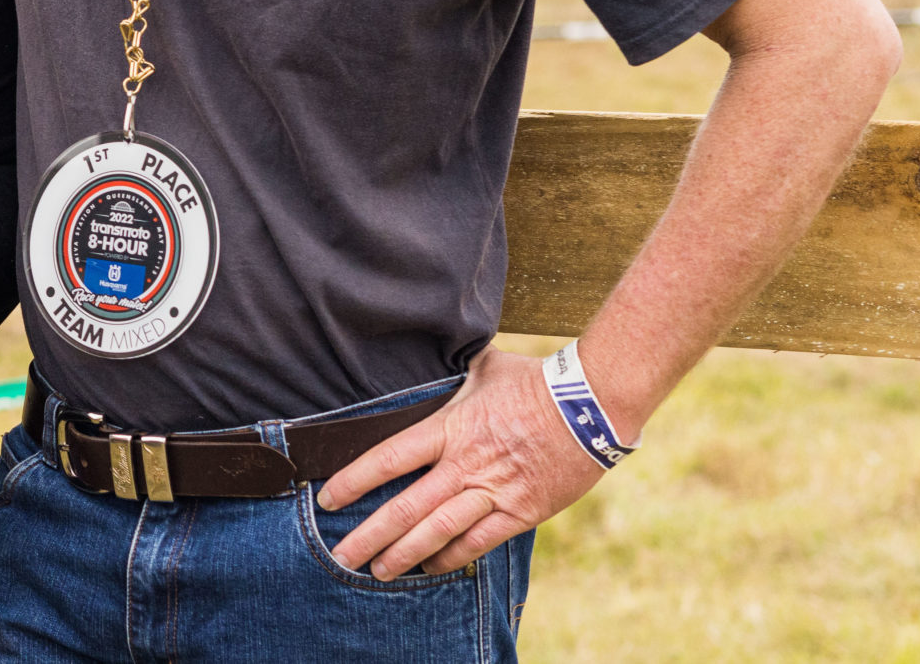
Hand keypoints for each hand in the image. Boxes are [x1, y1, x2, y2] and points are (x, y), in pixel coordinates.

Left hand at [319, 346, 609, 577]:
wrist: (592, 404)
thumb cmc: (537, 381)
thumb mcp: (485, 368)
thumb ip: (455, 373)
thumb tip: (434, 348)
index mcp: (449, 428)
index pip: (389, 458)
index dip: (355, 480)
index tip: (328, 498)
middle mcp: (464, 464)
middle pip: (406, 506)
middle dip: (370, 533)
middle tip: (341, 554)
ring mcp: (493, 490)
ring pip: (438, 530)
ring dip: (404, 553)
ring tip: (378, 570)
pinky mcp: (522, 511)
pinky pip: (479, 541)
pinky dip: (452, 557)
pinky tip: (430, 567)